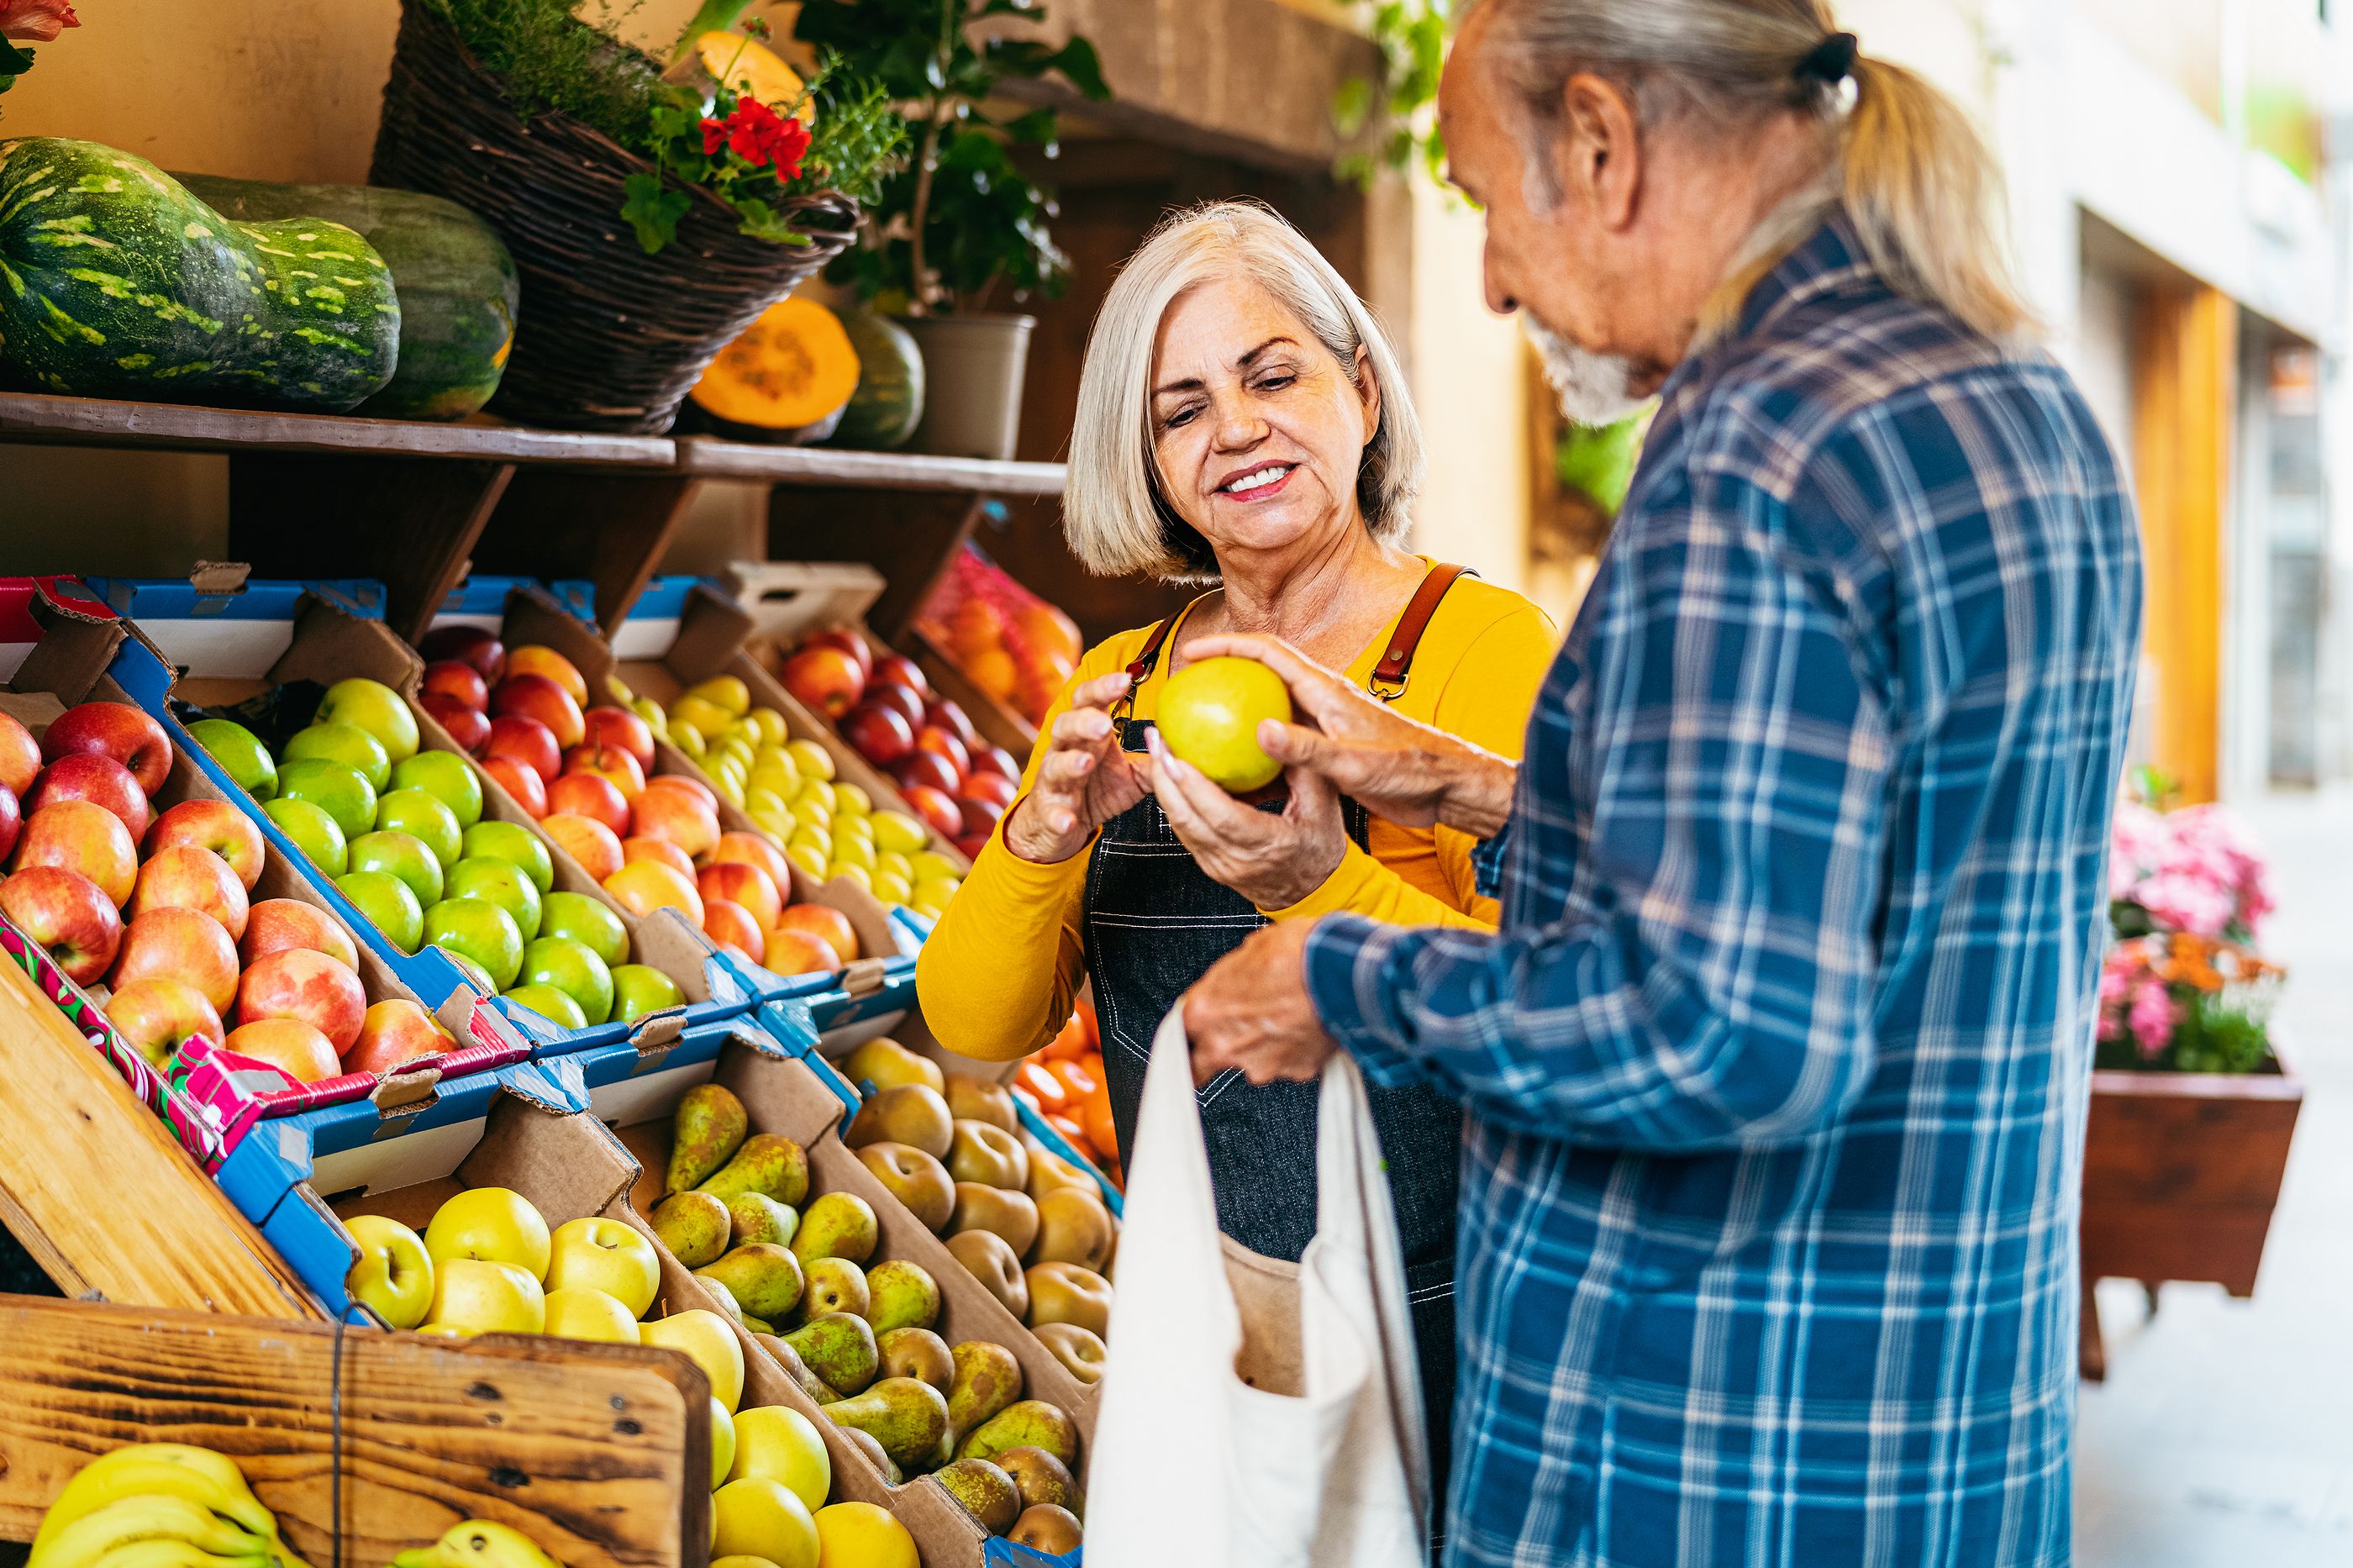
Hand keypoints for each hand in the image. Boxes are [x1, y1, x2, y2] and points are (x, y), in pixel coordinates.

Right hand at [1001, 671, 1149, 863]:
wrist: (1060, 826)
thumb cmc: (1097, 791)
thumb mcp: (1131, 776)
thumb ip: (1154, 761)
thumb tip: (1184, 748)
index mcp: (1087, 736)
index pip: (1089, 702)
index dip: (1103, 689)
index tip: (1125, 679)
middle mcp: (1066, 752)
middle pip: (1065, 725)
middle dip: (1083, 722)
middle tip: (1103, 723)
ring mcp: (1054, 782)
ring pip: (1055, 765)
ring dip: (1070, 763)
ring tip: (1086, 763)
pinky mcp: (1050, 812)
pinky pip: (1052, 813)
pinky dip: (1059, 816)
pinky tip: (1067, 820)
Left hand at [1146, 729, 1345, 909]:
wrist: (1315, 891)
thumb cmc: (1320, 849)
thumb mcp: (1324, 805)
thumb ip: (1303, 766)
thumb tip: (1279, 728)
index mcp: (1268, 845)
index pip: (1222, 817)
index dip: (1195, 787)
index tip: (1177, 757)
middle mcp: (1237, 859)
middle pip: (1188, 820)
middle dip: (1165, 777)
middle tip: (1157, 741)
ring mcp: (1219, 865)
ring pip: (1180, 826)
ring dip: (1163, 787)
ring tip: (1158, 751)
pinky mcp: (1210, 864)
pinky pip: (1184, 831)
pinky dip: (1174, 801)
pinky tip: (1170, 776)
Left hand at [1183, 919, 1335, 1085]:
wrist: (1339, 970)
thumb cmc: (1295, 953)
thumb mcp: (1249, 950)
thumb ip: (1231, 978)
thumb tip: (1236, 980)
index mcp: (1203, 1012)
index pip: (1180, 1037)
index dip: (1194, 1032)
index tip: (1198, 1034)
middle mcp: (1225, 1046)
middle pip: (1210, 1059)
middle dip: (1224, 1048)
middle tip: (1244, 1029)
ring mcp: (1261, 1064)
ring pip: (1256, 1061)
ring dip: (1267, 1045)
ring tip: (1290, 1014)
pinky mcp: (1295, 1072)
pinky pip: (1292, 1063)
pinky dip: (1298, 1049)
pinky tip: (1310, 1023)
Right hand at [1184, 633, 1517, 836]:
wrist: (1446, 785)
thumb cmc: (1409, 770)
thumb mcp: (1353, 764)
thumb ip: (1307, 749)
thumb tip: (1259, 732)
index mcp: (1327, 691)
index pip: (1269, 652)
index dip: (1227, 646)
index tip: (1192, 654)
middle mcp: (1325, 698)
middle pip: (1265, 669)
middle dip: (1225, 668)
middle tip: (1189, 685)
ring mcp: (1328, 720)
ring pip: (1273, 701)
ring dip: (1240, 702)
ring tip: (1204, 719)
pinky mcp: (1333, 742)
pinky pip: (1285, 732)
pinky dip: (1259, 736)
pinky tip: (1240, 763)